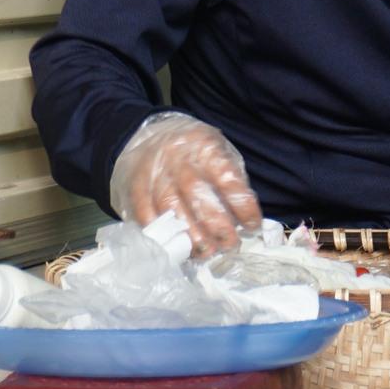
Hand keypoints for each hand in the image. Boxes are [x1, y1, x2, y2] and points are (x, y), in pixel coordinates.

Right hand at [108, 112, 262, 256]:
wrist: (149, 136)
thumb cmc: (193, 151)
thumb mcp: (219, 151)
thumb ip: (232, 179)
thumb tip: (244, 218)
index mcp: (205, 146)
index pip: (227, 178)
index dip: (242, 205)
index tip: (253, 225)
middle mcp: (178, 159)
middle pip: (198, 195)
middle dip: (217, 226)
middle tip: (230, 244)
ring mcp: (153, 173)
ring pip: (171, 209)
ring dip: (190, 236)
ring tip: (206, 252)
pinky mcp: (136, 188)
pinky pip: (146, 214)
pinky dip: (163, 235)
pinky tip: (176, 247)